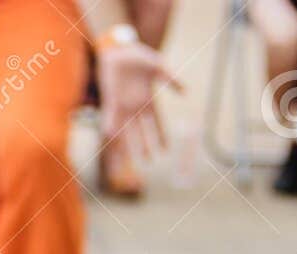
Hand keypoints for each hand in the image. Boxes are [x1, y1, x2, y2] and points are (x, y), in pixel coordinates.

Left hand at [96, 40, 182, 164]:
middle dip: (144, 146)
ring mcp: (122, 104)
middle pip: (141, 131)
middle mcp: (135, 106)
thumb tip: (186, 91)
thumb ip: (171, 78)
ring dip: (126, 144)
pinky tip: (111, 137)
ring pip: (125, 130)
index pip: (157, 123)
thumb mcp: (159, 65)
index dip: (161, 135)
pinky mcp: (110, 100)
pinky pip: (110, 118)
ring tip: (128, 160)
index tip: (166, 150)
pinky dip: (111, 127)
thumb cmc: (139, 55)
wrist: (118, 48)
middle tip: (149, 162)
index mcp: (148, 100)